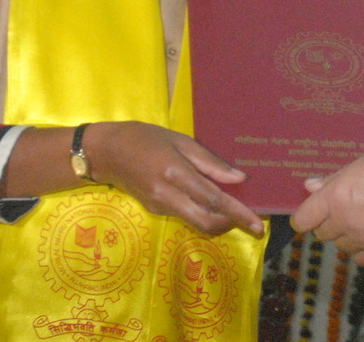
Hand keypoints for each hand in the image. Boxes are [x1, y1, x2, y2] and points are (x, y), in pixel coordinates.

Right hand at [85, 121, 263, 236]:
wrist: (105, 152)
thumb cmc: (145, 138)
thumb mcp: (180, 141)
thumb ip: (210, 163)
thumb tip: (239, 179)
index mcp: (175, 174)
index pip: (213, 200)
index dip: (238, 213)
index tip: (258, 224)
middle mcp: (167, 196)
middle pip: (205, 221)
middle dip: (231, 225)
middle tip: (252, 221)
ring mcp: (160, 207)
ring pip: (196, 222)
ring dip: (219, 220)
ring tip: (236, 208)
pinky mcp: (155, 210)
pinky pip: (185, 215)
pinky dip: (203, 212)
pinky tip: (211, 200)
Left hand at [290, 146, 363, 264]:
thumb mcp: (362, 165)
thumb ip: (334, 180)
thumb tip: (311, 187)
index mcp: (336, 198)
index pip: (303, 219)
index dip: (304, 217)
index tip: (308, 215)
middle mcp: (345, 222)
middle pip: (323, 234)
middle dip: (330, 223)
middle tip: (345, 209)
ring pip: (343, 246)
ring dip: (348, 236)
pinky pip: (362, 258)